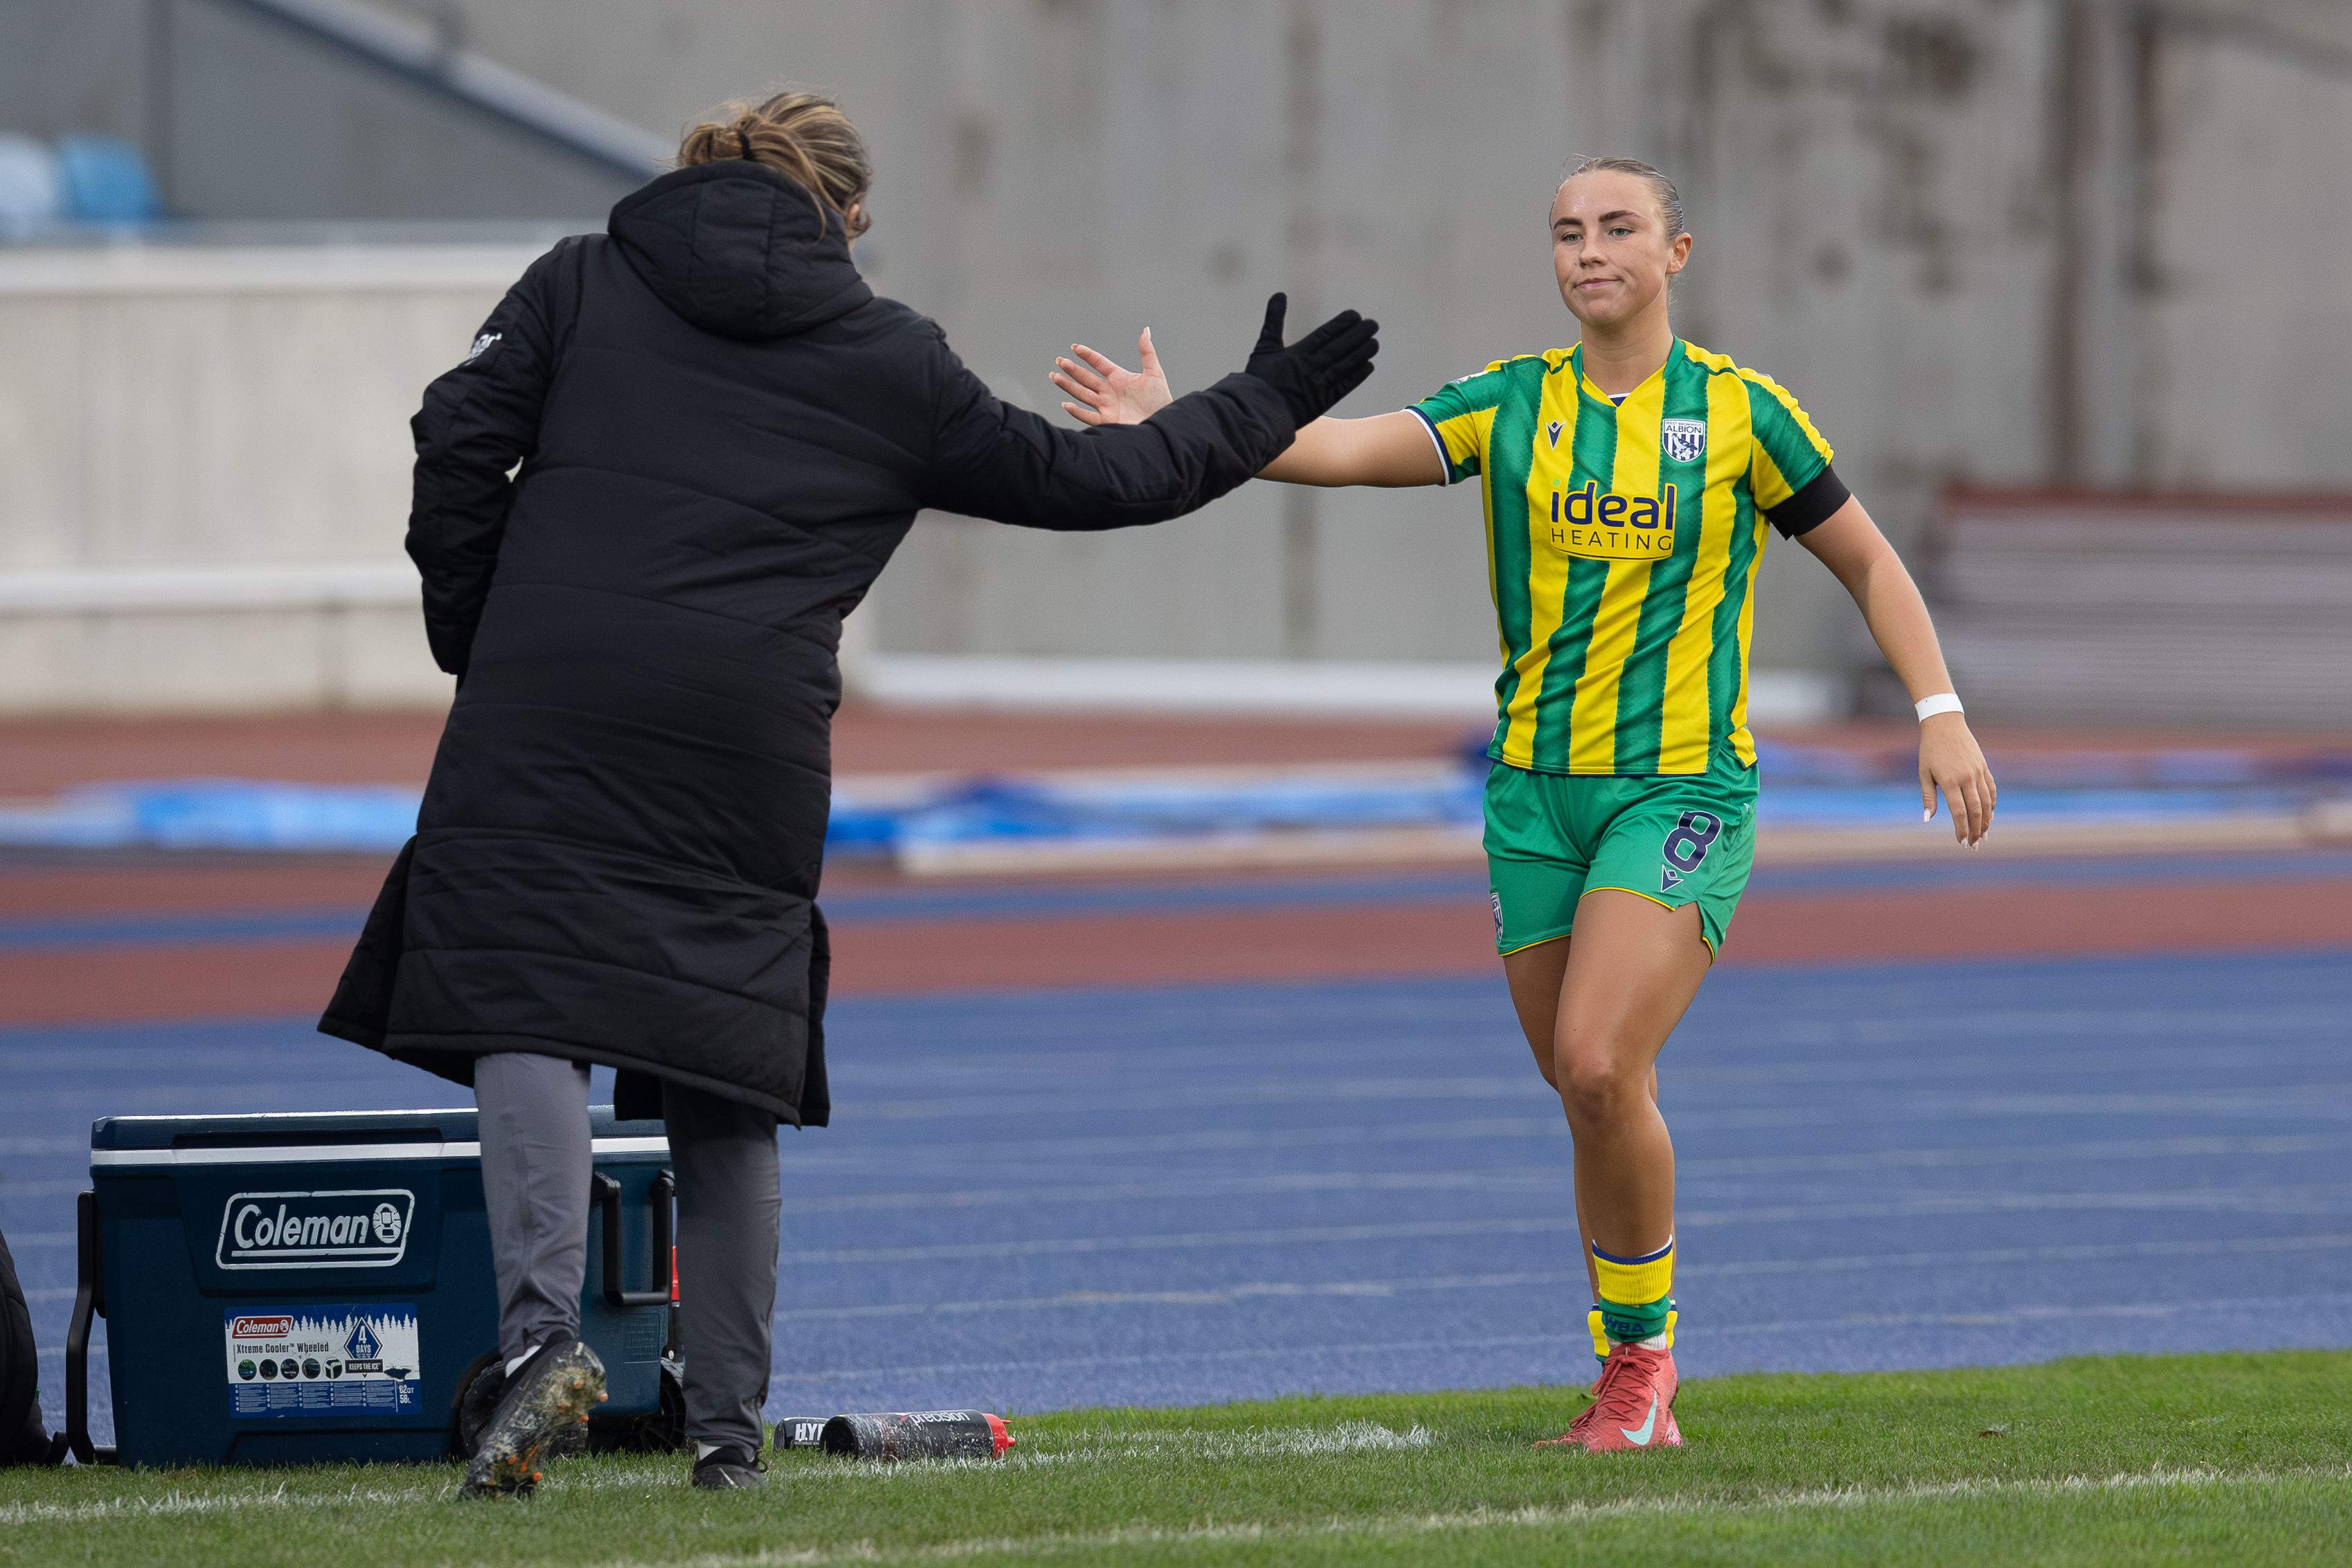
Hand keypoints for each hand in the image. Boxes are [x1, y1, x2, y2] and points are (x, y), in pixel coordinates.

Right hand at [1051, 330, 1171, 426]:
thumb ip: (1147, 352)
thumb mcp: (1155, 373)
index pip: (1099, 363)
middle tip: (1059, 361)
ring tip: (1055, 377)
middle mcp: (1109, 391)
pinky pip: (1088, 415)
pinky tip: (1066, 404)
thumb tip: (1146, 330)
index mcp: (1119, 378)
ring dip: (1068, 386)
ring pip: (1082, 394)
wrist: (1162, 424)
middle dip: (1072, 369)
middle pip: (1086, 378)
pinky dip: (1076, 411)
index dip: (1087, 355)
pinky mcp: (1107, 421)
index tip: (1075, 347)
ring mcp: (1106, 406)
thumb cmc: (1160, 400)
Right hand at [1241, 293, 1379, 425]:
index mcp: (1298, 354)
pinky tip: (1368, 366)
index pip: (1326, 334)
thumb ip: (1273, 321)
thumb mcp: (1264, 347)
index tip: (1355, 315)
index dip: (1343, 323)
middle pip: (1341, 347)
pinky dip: (1358, 376)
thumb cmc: (1258, 381)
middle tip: (1372, 324)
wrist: (1256, 413)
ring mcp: (1319, 386)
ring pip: (1346, 365)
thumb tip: (1279, 295)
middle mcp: (1311, 368)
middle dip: (1358, 334)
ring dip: (1362, 353)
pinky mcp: (1323, 403)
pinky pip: (1345, 387)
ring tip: (1374, 342)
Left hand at [1920, 713, 1996, 847]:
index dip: (1961, 829)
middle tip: (1974, 845)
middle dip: (1976, 830)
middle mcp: (1967, 777)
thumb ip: (1928, 797)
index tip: (1962, 842)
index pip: (1959, 812)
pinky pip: (1991, 789)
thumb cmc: (1930, 749)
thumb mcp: (1924, 773)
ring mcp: (1978, 771)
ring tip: (1984, 835)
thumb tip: (1927, 819)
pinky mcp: (1984, 766)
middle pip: (1977, 810)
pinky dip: (1992, 804)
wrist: (1945, 724)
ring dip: (1987, 821)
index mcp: (1950, 780)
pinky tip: (1990, 815)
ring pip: (1988, 802)